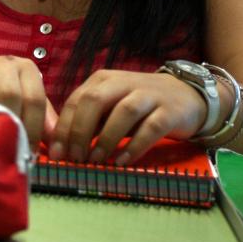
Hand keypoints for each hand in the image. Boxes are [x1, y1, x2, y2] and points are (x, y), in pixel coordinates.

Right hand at [0, 53, 57, 148]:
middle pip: (11, 95)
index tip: (29, 151)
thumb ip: (41, 116)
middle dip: (12, 124)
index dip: (34, 128)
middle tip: (9, 148)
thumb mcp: (23, 96)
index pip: (34, 99)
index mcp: (24, 68)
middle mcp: (2, 64)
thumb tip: (55, 142)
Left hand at [49, 69, 206, 164]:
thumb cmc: (138, 106)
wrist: (186, 96)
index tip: (56, 153)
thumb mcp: (110, 108)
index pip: (76, 101)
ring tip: (96, 160)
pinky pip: (151, 128)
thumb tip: (61, 146)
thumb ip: (88, 121)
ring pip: (123, 112)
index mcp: (102, 80)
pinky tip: (122, 161)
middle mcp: (123, 83)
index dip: (63, 127)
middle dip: (80, 131)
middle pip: (95, 101)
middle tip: (75, 157)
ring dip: (106, 138)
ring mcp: (148, 95)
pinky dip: (135, 146)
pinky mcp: (169, 111)